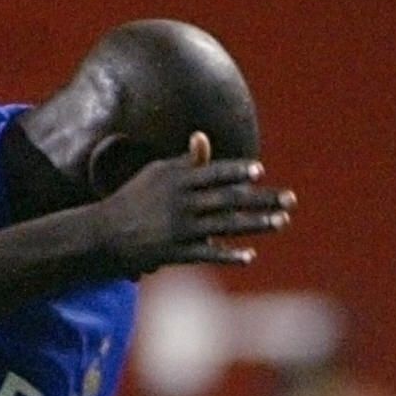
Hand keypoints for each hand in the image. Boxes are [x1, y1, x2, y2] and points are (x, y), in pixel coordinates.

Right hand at [92, 131, 294, 276]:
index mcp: (177, 180)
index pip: (213, 174)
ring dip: (255, 225)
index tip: (259, 172)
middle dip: (262, 200)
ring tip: (281, 223)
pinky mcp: (176, 253)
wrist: (105, 233)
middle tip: (290, 200)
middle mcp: (181, 203)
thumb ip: (185, 162)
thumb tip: (203, 139)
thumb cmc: (135, 199)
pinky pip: (207, 254)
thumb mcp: (157, 174)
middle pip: (228, 200)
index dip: (235, 172)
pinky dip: (228, 255)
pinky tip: (249, 256)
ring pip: (224, 227)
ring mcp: (179, 229)